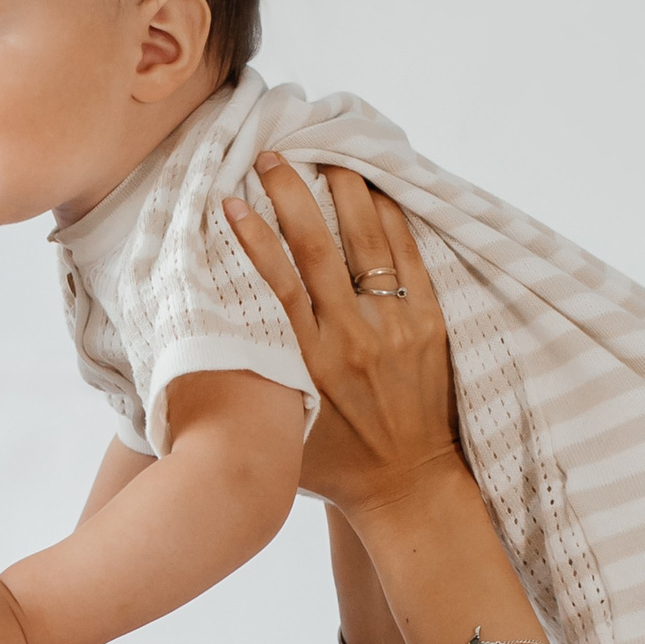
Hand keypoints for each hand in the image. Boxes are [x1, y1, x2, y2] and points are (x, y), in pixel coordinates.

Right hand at [221, 158, 460, 515]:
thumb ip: (257, 376)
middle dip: (293, 193)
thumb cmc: (332, 463)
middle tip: (273, 156)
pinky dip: (392, 220)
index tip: (232, 198)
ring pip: (368, 240)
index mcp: (310, 360)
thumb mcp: (281, 424)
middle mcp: (352, 337)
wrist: (406, 487)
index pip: (278, 279)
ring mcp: (396, 327)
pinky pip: (410, 257)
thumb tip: (215, 335)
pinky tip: (376, 192)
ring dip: (346, 192)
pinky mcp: (429, 325)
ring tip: (328, 158)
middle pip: (318, 246)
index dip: (253, 233)